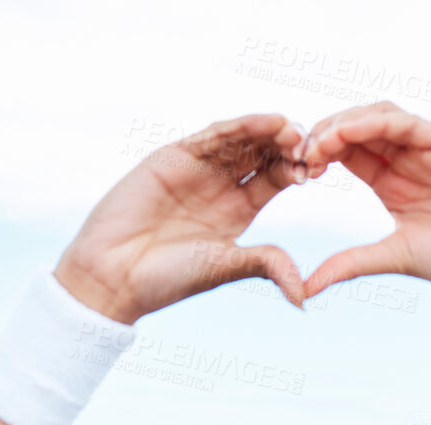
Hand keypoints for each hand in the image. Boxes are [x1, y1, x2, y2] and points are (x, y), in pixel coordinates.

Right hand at [54, 114, 311, 323]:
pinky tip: (264, 122)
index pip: (276, 177)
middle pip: (262, 152)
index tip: (316, 170)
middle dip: (287, 145)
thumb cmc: (167, 279)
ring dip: (267, 130)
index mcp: (239, 211)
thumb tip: (304, 296)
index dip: (297, 169)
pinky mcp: (173, 157)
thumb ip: (265, 264)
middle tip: (311, 142)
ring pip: (240, 139)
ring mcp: (197, 169)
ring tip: (292, 128)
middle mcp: (221, 186)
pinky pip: (211, 136)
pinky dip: (238, 127)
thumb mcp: (224, 266)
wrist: (114, 275)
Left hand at [301, 102, 430, 325]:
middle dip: (323, 134)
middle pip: (356, 128)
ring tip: (319, 144)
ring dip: (344, 123)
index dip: (316, 155)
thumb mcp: (394, 258)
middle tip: (299, 155)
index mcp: (391, 185)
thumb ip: (350, 263)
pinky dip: (376, 121)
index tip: (294, 172)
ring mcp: (429, 150)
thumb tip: (303, 288)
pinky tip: (350, 134)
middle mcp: (407, 162)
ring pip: (378, 116)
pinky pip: (408, 122)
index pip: (345, 154)